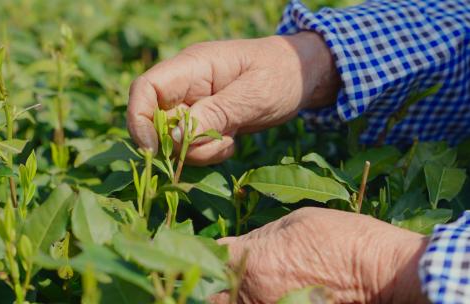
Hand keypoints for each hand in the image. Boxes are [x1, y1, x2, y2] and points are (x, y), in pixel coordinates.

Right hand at [127, 32, 339, 164]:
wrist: (302, 77)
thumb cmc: (281, 74)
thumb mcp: (253, 95)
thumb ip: (215, 114)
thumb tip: (175, 138)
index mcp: (192, 67)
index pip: (145, 89)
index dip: (139, 119)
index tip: (154, 150)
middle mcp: (186, 86)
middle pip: (156, 120)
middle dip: (178, 144)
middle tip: (215, 142)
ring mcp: (194, 104)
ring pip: (174, 139)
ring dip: (199, 150)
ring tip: (231, 137)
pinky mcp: (203, 121)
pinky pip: (192, 146)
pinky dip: (209, 151)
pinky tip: (233, 139)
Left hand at [210, 208, 429, 303]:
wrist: (382, 272)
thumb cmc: (342, 238)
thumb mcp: (297, 222)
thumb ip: (260, 236)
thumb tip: (239, 245)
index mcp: (253, 260)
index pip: (211, 258)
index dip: (207, 252)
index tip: (210, 250)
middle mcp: (254, 293)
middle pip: (212, 297)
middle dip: (214, 283)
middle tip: (221, 274)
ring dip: (232, 296)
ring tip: (245, 283)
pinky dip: (255, 301)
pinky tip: (266, 293)